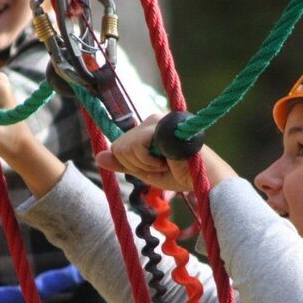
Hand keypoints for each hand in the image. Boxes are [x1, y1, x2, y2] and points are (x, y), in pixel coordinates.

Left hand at [96, 114, 236, 190]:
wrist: (204, 181)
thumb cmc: (180, 175)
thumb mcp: (145, 171)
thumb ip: (123, 163)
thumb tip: (98, 156)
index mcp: (148, 130)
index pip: (119, 146)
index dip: (130, 164)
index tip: (152, 169)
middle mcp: (152, 120)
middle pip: (118, 147)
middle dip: (135, 166)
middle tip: (159, 168)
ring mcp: (157, 120)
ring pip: (124, 146)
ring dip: (142, 164)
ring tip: (164, 164)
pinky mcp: (162, 125)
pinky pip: (136, 145)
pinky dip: (147, 161)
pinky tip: (164, 162)